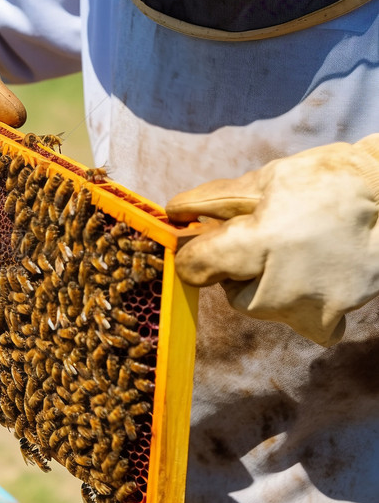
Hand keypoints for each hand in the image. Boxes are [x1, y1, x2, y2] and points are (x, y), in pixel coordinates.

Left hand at [166, 135, 378, 345]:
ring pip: (258, 306)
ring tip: (299, 250)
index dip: (195, 251)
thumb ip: (212, 201)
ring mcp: (306, 310)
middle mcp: (280, 286)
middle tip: (269, 238)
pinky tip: (316, 272)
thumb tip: (172, 212)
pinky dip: (298, 302)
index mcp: (259, 243)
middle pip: (229, 292)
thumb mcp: (267, 179)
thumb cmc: (329, 184)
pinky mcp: (327, 322)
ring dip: (266, 284)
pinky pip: (294, 320)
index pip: (195, 267)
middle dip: (238, 268)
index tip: (206, 240)